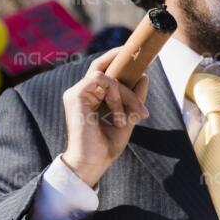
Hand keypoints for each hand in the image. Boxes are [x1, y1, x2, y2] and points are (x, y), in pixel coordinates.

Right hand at [60, 47, 149, 187]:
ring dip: (126, 93)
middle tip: (140, 58)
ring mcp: (76, 92)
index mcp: (91, 96)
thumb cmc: (108, 144)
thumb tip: (144, 76)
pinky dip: (116, 96)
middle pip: (103, 67)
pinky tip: (118, 115)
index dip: (115, 59)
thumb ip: (135, 97)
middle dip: (120, 58)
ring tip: (132, 114)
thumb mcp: (128, 116)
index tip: (135, 57)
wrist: (94, 162)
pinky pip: (101, 81)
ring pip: (107, 76)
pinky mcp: (75, 96)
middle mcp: (81, 91)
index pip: (102, 70)